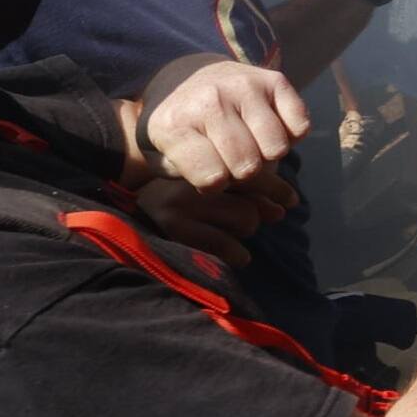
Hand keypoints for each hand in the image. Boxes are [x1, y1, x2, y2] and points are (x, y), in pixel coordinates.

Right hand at [137, 169, 295, 266]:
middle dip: (258, 211)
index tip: (291, 200)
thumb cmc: (178, 198)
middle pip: (252, 197)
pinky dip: (238, 254)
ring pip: (246, 220)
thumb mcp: (211, 185)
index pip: (250, 172)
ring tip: (230, 230)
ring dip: (246, 230)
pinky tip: (239, 255)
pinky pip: (226, 245)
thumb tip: (282, 209)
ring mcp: (183, 204)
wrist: (124, 215)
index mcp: (204, 161)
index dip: (276, 187)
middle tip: (260, 214)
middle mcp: (195, 179)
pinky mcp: (175, 229)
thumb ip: (247, 189)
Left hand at [139, 59, 310, 190]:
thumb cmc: (187, 131)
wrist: (196, 82)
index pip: (213, 178)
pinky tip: (269, 129)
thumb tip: (237, 192)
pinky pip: (299, 128)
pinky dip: (290, 137)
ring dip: (267, 155)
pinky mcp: (274, 80)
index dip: (215, 184)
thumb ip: (192, 179)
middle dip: (243, 172)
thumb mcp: (170, 157)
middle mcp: (210, 100)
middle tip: (231, 159)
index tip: (209, 172)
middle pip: (248, 165)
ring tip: (250, 144)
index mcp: (176, 124)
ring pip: (276, 149)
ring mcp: (244, 86)